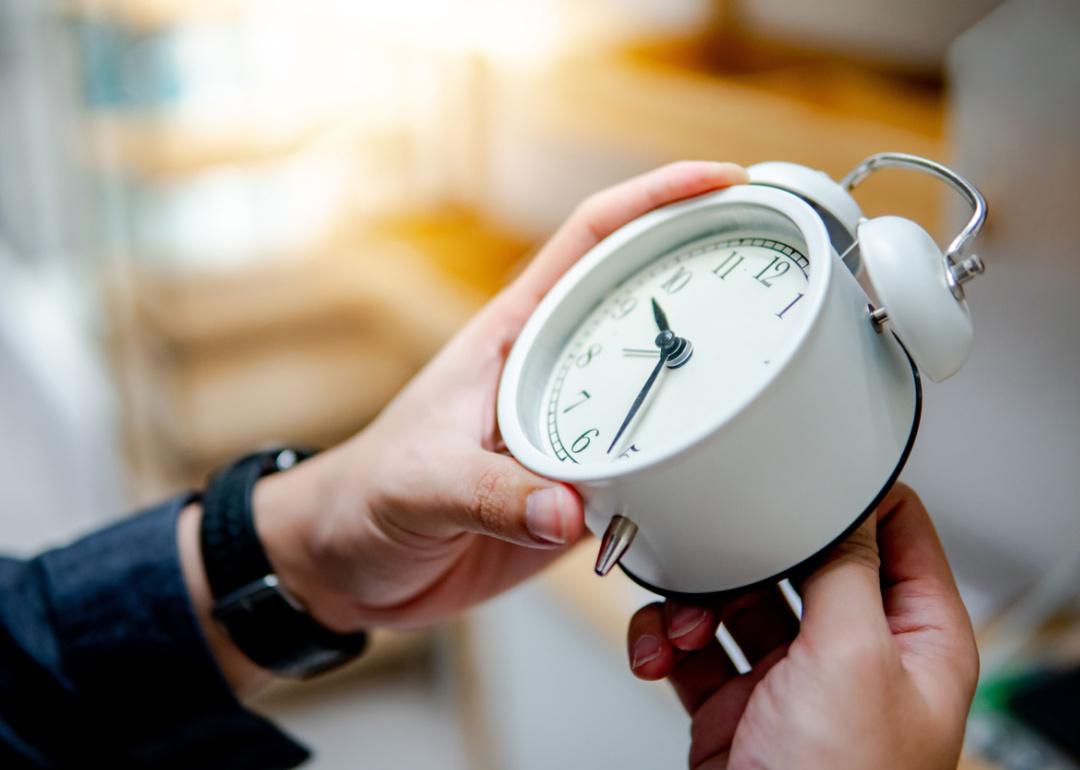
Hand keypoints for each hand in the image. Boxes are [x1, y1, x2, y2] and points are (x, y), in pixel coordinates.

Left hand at [240, 162, 748, 635]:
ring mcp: (572, 428)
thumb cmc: (366, 500)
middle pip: (644, 300)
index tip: (722, 182)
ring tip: (778, 364)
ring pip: (658, 383)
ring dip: (710, 371)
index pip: (591, 242)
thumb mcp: (420, 485)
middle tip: (780, 267)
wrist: (351, 564)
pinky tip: (726, 465)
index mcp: (514, 339)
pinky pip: (651, 462)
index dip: (656, 200)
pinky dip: (689, 461)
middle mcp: (552, 372)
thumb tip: (568, 508)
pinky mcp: (581, 486)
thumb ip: (490, 495)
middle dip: (711, 271)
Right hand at [626, 484, 978, 769]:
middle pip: (797, 560)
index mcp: (914, 634)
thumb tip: (842, 502)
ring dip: (694, 601)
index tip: (797, 468)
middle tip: (713, 543)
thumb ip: (848, 569)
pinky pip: (693, 647)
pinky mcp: (736, 704)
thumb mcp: (855, 657)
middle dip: (745, 554)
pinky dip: (666, 642)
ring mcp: (792, 678)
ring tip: (678, 623)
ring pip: (734, 599)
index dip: (848, 496)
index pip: (895, 532)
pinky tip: (657, 653)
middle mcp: (854, 650)